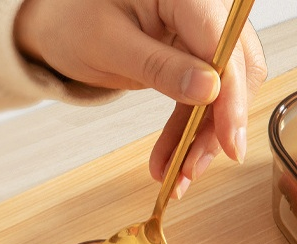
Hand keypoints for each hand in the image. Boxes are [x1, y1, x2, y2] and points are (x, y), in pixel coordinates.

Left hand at [14, 0, 266, 194]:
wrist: (61, 21)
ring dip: (201, 137)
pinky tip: (169, 159)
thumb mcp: (111, 46)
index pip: (223, 44)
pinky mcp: (192, 56)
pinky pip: (201, 98)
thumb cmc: (77, 20)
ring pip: (222, 90)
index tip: (229, 142)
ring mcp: (199, 32)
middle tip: (193, 169)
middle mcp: (202, 6)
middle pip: (235, 68)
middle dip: (218, 125)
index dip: (231, 97)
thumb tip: (208, 90)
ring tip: (177, 175)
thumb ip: (160, 67)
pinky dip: (187, 132)